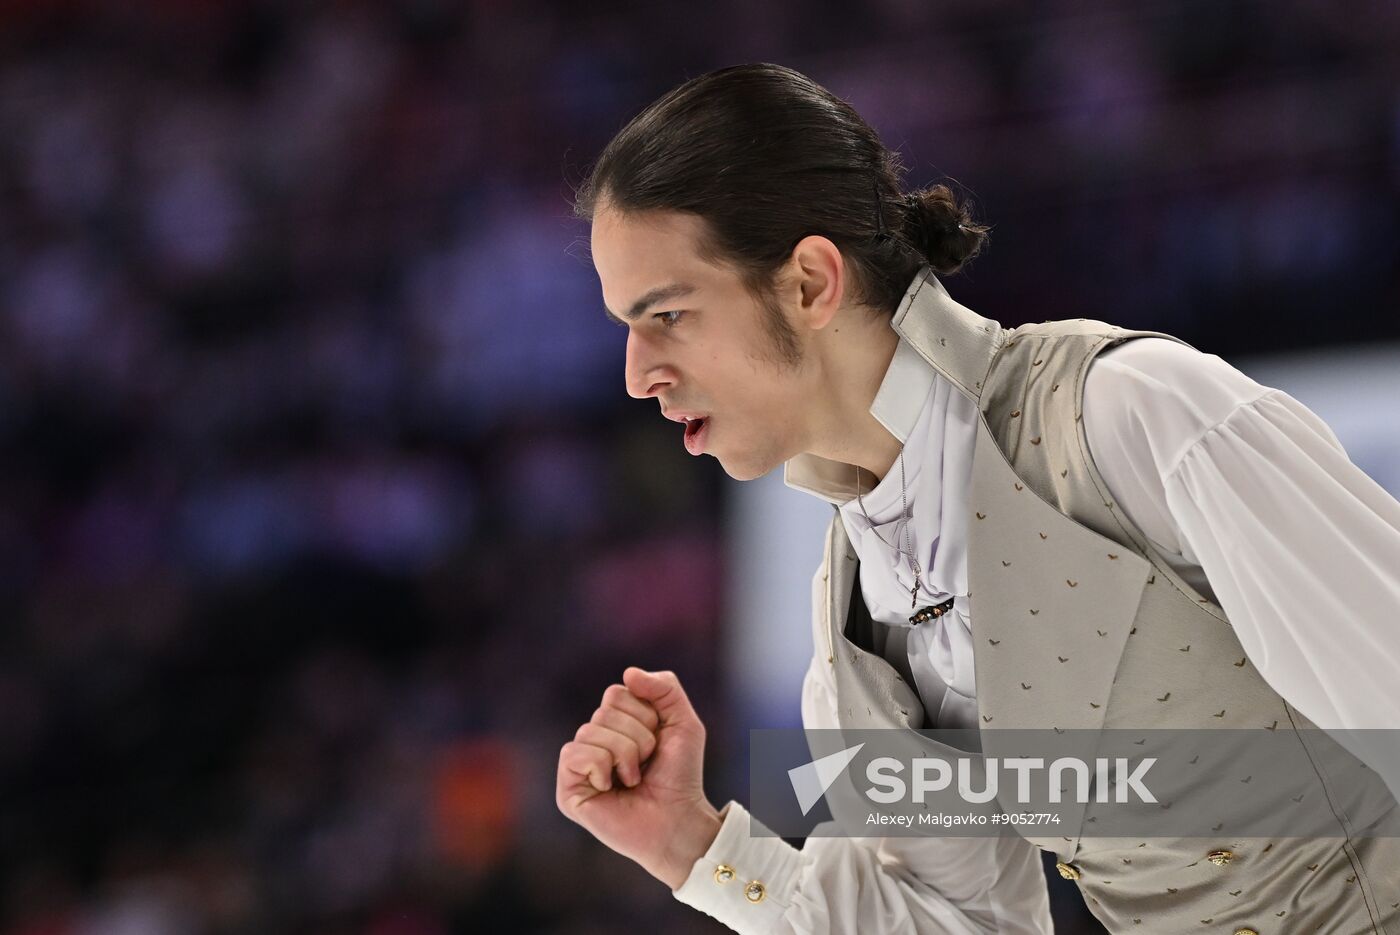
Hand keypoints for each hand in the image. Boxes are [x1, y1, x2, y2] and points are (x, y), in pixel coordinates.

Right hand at [556, 667, 721, 889]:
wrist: (679, 819)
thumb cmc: (680, 775)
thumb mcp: (682, 722)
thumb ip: (664, 687)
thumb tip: (628, 673)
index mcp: (615, 724)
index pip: (616, 693)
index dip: (645, 715)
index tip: (657, 742)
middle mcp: (593, 741)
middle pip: (604, 711)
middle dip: (638, 738)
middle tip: (646, 765)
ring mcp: (579, 766)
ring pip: (590, 731)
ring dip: (625, 755)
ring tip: (633, 779)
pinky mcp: (568, 790)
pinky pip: (575, 753)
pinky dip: (601, 767)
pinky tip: (611, 788)